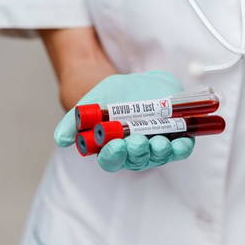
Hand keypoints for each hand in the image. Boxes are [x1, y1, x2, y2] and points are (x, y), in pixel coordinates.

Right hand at [54, 71, 194, 171]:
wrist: (140, 84)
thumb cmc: (114, 96)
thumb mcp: (92, 102)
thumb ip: (74, 121)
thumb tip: (61, 140)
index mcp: (114, 148)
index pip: (111, 160)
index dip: (113, 155)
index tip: (115, 145)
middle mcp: (135, 152)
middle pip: (136, 160)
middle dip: (137, 152)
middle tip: (138, 141)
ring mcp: (156, 148)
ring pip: (158, 156)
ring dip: (160, 152)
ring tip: (159, 142)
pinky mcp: (175, 140)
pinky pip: (180, 149)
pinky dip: (182, 148)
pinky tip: (183, 142)